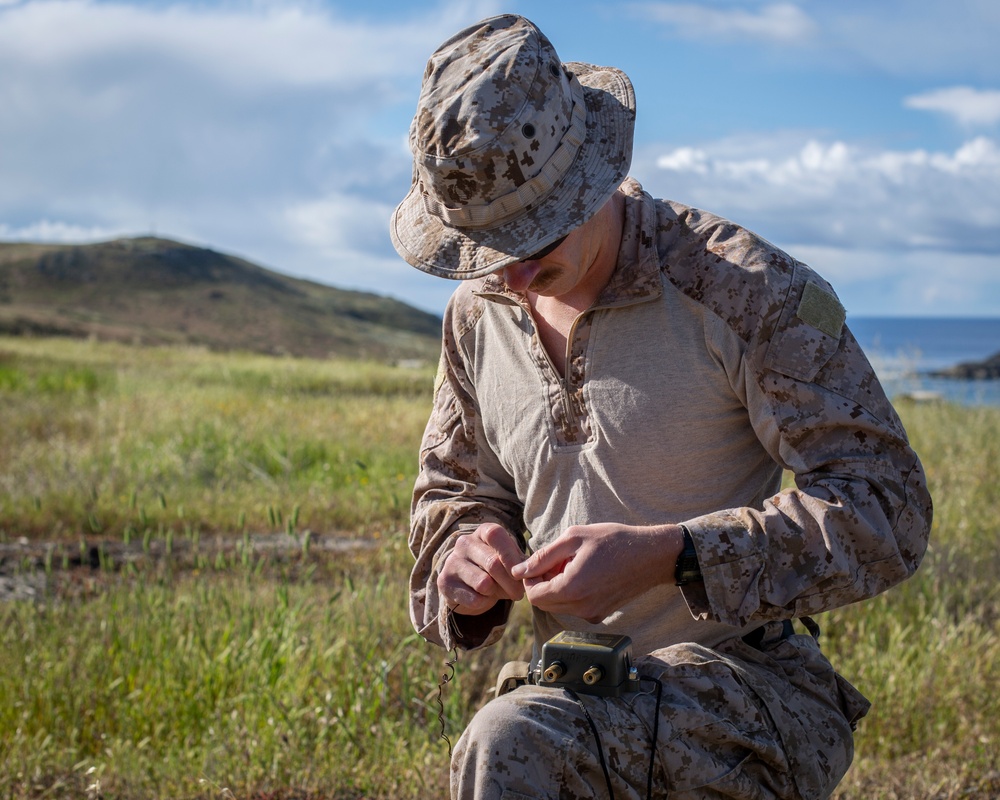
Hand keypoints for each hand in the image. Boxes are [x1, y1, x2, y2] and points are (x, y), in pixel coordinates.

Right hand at [437, 523, 526, 615]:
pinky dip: (484, 602)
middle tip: (519, 593)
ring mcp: (452, 561)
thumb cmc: (495, 569)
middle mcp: (464, 543)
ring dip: (497, 593)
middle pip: (492, 563)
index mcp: (483, 532)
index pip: (496, 536)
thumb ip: (519, 563)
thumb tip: (527, 571)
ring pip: (483, 583)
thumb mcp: (509, 561)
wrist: (467, 585)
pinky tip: (483, 598)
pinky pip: (473, 598)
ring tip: (499, 593)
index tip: (523, 574)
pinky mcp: (444, 582)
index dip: (511, 556)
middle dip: (511, 583)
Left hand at [511, 523, 683, 622]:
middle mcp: (581, 607)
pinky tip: (585, 573)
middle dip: (542, 583)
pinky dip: (572, 594)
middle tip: (556, 562)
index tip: (540, 562)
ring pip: (559, 606)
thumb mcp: (574, 538)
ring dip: (557, 588)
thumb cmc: (614, 540)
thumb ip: (543, 556)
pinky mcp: (601, 614)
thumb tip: (519, 571)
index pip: (533, 595)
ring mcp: (592, 614)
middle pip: (544, 604)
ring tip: (572, 565)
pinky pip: (575, 607)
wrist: (652, 555)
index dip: (530, 578)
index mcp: (571, 588)